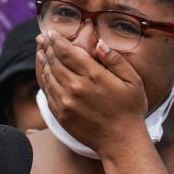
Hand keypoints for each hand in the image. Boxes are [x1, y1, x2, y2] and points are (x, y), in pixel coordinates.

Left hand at [37, 31, 147, 152]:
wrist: (120, 141)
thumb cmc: (130, 109)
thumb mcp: (132, 81)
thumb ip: (115, 60)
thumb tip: (99, 43)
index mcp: (93, 76)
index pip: (68, 52)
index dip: (57, 40)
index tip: (51, 32)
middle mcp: (75, 87)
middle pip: (54, 61)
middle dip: (47, 47)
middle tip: (42, 37)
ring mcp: (65, 102)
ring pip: (48, 75)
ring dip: (43, 61)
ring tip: (41, 51)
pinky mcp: (60, 114)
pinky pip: (47, 91)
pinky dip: (43, 78)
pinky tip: (45, 71)